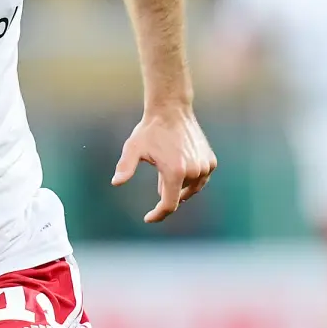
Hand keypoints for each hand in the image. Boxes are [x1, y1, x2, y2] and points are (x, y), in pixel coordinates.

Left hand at [112, 107, 216, 222]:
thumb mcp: (133, 148)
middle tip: (158, 176)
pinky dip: (191, 179)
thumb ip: (125, 167)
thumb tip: (115, 182)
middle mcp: (194, 171)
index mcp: (175, 172)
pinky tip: (181, 169)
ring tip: (168, 171)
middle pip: (179, 195)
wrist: (172, 110)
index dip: (158, 214)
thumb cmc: (150, 130)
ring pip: (190, 189)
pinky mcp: (211, 161)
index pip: (169, 205)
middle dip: (166, 192)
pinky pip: (200, 179)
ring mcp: (205, 166)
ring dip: (179, 186)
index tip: (148, 218)